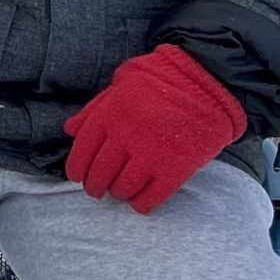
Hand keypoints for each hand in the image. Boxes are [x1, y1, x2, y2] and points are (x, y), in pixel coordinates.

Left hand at [62, 45, 245, 214]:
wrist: (209, 79)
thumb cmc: (163, 75)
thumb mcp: (123, 81)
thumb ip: (95, 107)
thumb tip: (70, 130)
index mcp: (111, 112)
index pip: (83, 150)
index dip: (76, 169)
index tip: (77, 176)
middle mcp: (127, 135)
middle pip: (100, 173)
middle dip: (95, 186)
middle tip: (97, 189)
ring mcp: (151, 153)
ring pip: (123, 188)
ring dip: (118, 194)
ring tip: (120, 192)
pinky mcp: (176, 167)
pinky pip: (152, 196)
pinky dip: (142, 204)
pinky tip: (141, 202)